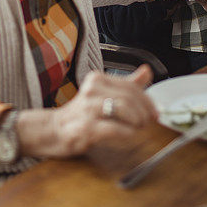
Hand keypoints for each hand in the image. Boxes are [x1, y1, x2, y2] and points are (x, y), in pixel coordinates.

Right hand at [18, 66, 157, 158]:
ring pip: (124, 109)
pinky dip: (127, 133)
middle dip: (144, 113)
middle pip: (130, 97)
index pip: (131, 86)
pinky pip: (115, 128)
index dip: (147, 101)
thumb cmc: (80, 114)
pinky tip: (127, 135)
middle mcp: (92, 89)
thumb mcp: (102, 94)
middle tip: (147, 123)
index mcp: (97, 79)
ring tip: (137, 128)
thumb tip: (147, 70)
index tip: (154, 113)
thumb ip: (126, 84)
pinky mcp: (85, 127)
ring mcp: (87, 108)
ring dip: (137, 122)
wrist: (52, 130)